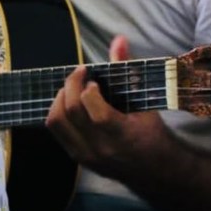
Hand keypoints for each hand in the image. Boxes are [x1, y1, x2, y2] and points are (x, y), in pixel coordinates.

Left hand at [45, 35, 166, 177]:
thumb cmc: (152, 134)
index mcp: (121, 135)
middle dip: (70, 86)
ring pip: (56, 122)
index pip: (94, 110)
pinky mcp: (76, 157)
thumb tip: (118, 39)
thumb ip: (128, 70)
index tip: (93, 79)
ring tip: (71, 88)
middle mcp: (100, 148)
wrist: (154, 171)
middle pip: (70, 113)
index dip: (88, 89)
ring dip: (59, 99)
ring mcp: (85, 155)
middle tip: (79, 75)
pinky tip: (69, 103)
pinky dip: (58, 112)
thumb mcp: (144, 103)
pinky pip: (56, 131)